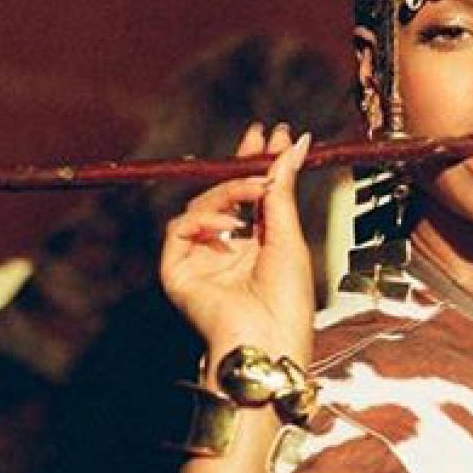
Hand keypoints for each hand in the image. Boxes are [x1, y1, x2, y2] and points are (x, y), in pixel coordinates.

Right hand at [159, 123, 314, 367]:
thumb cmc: (287, 299)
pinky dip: (202, 219)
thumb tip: (295, 144)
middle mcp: (227, 248)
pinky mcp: (177, 270)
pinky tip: (229, 226)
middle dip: (240, 163)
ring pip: (201, 204)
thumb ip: (283, 188)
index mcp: (256, 243)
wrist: (268, 338)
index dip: (259, 163)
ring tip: (256, 188)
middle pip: (223, 193)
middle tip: (259, 136)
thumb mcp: (289, 235)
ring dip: (229, 190)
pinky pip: (179, 228)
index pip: (251, 194)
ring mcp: (200, 258)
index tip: (274, 133)